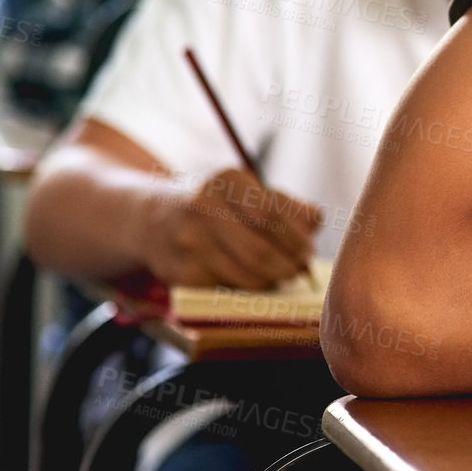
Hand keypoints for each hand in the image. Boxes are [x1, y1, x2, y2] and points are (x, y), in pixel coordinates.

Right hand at [140, 167, 321, 287]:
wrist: (155, 222)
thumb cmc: (221, 207)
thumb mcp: (251, 191)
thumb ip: (290, 206)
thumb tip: (316, 223)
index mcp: (227, 180)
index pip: (271, 214)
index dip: (296, 238)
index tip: (308, 250)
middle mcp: (202, 207)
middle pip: (259, 250)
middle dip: (289, 266)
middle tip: (300, 270)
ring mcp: (188, 243)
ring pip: (246, 276)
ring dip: (273, 282)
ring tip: (282, 276)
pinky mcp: (180, 274)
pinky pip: (229, 290)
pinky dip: (249, 290)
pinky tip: (253, 281)